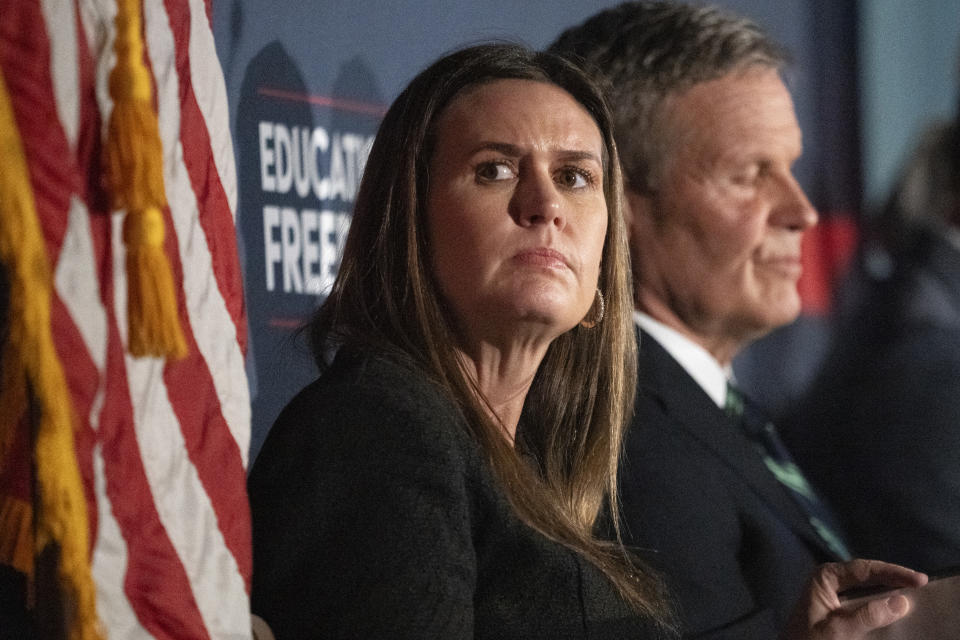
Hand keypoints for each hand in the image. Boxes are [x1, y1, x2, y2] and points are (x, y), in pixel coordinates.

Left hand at [780, 559, 927, 639]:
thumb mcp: (838, 630)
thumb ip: (867, 616)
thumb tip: (901, 602)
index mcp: (825, 577)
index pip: (865, 569)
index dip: (893, 572)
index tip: (919, 579)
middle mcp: (829, 580)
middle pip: (867, 575)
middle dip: (893, 579)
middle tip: (921, 584)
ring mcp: (832, 593)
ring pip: (866, 588)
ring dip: (888, 591)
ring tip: (912, 594)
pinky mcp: (836, 608)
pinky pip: (862, 601)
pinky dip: (879, 604)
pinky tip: (893, 608)